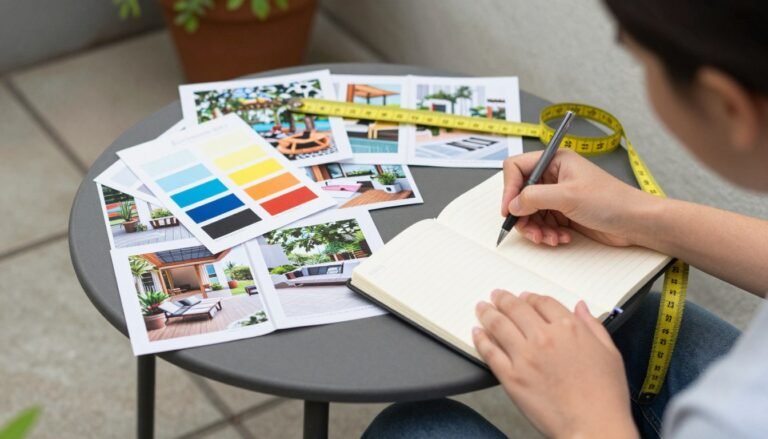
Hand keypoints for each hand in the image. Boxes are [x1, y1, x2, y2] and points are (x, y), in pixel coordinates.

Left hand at [473, 291, 636, 438]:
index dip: (531, 297)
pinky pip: (490, 352)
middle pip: (517, 308)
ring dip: (488, 312)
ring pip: (499, 325)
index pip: (543, 302)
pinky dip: (481, 339)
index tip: (525, 297)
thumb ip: (593, 326)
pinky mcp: (511, 377)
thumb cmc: (605, 396)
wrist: (593, 426)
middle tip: (497, 296)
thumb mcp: (610, 353)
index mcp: (569, 328)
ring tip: (482, 307)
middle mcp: (544, 337)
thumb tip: (581, 308)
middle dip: (504, 299)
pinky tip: (477, 333)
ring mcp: (525, 356)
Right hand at [501, 149, 655, 246]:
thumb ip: (535, 197)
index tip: (509, 209)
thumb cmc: (611, 201)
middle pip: (520, 194)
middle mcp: (553, 177)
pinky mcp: (563, 213)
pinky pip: (542, 224)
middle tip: (531, 230)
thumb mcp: (568, 196)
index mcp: (554, 161)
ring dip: (536, 229)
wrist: (636, 222)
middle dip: (523, 215)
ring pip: (530, 213)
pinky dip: (547, 234)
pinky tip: (561, 238)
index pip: (517, 168)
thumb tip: (513, 204)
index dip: (509, 189)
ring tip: (549, 238)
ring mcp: (558, 196)